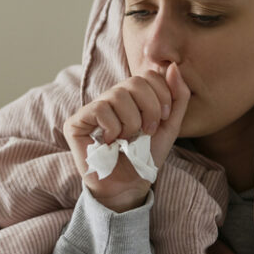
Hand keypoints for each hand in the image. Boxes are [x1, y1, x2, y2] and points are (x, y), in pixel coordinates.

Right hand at [62, 63, 189, 211]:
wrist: (129, 186)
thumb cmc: (145, 158)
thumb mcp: (170, 127)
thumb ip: (177, 97)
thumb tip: (173, 66)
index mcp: (131, 96)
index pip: (148, 75)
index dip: (162, 95)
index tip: (164, 120)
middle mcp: (110, 98)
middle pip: (135, 81)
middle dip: (150, 109)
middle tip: (147, 131)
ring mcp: (92, 108)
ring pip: (118, 95)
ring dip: (132, 123)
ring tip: (128, 139)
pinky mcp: (76, 122)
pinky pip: (100, 110)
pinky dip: (113, 129)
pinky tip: (110, 143)